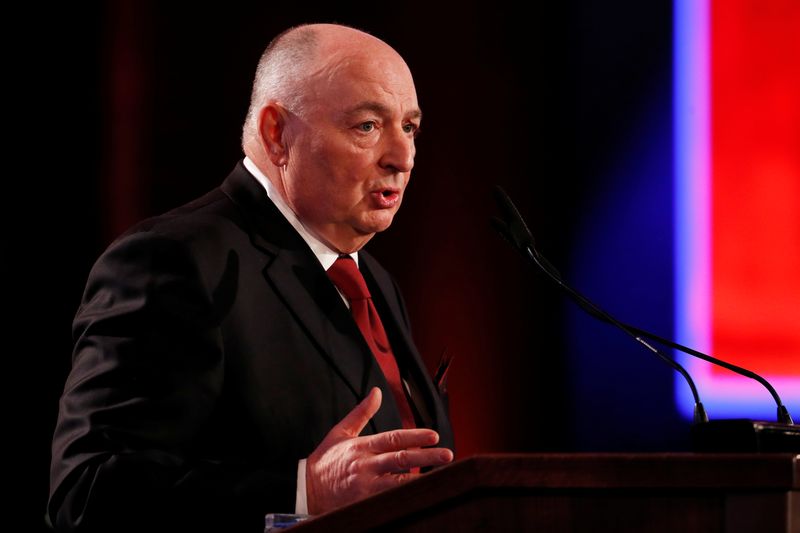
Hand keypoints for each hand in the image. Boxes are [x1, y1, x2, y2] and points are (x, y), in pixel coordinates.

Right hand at [305, 387, 453, 514]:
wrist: (305, 489)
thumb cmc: (325, 461)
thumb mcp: (340, 431)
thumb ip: (361, 412)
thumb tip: (376, 392)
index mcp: (362, 445)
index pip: (394, 438)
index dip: (415, 436)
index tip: (434, 435)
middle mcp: (365, 464)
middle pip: (401, 459)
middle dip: (426, 456)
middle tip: (446, 454)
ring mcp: (365, 484)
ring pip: (398, 481)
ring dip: (420, 477)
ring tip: (440, 475)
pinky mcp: (363, 501)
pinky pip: (388, 497)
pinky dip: (404, 494)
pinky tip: (419, 492)